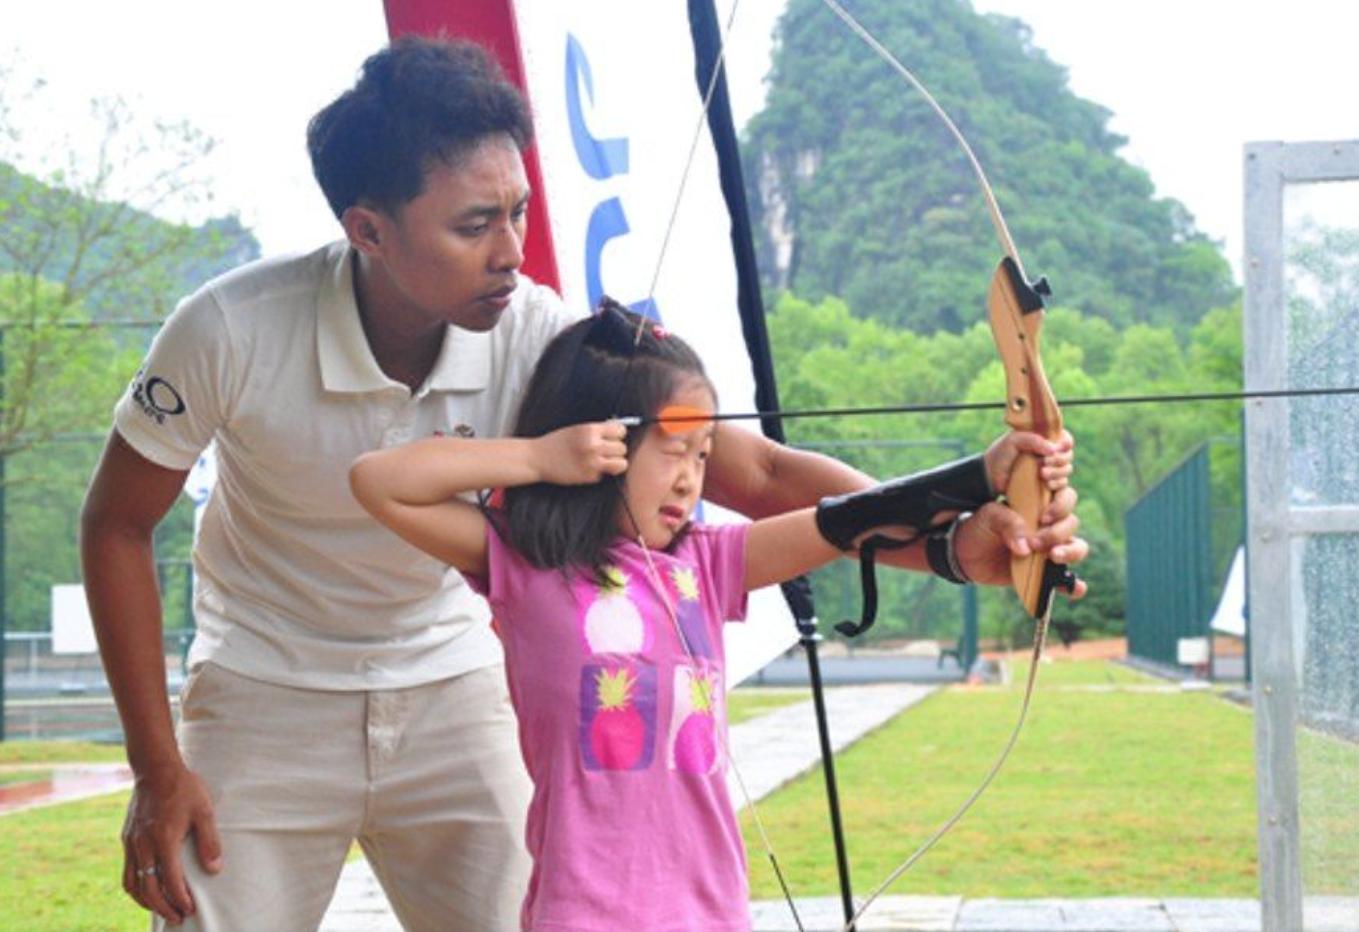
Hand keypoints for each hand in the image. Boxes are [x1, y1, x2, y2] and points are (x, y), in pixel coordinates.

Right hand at [121, 763, 221, 923]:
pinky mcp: (127, 839)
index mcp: (163, 839)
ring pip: (133, 884)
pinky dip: (136, 887)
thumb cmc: (183, 787)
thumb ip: (210, 841)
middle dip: (163, 907)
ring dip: (147, 902)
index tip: (190, 909)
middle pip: (148, 889)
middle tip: (178, 917)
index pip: (169, 880)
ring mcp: (132, 843)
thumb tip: (215, 869)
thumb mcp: (204, 810)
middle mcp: (143, 845)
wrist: (154, 768)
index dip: (179, 898)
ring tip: (163, 909)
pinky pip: (127, 872)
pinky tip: (148, 890)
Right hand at [531, 421, 628, 485]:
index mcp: (590, 430)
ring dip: (615, 463)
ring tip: (604, 461)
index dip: (617, 434)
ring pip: (621, 464)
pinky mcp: (589, 477)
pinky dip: (599, 473)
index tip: (612, 437)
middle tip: (605, 451)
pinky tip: (586, 468)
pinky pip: (605, 475)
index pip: (621, 431)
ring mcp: (592, 463)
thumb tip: (618, 430)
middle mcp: (593, 446)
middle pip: (622, 448)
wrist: (537, 459)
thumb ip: (597, 430)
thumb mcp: (576, 429)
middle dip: (615, 450)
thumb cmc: (556, 443)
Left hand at [953, 491, 1088, 598]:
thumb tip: (1025, 548)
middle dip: (1058, 533)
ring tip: (1053, 557)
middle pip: (1071, 524)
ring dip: (1070, 552)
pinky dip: (1074, 585)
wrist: (965, 553)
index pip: (1065, 498)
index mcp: (1038, 505)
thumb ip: (1009, 524)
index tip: (1043, 517)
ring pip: (1077, 547)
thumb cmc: (980, 527)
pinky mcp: (1045, 571)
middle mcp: (1049, 526)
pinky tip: (1075, 588)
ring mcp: (1049, 549)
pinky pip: (1067, 579)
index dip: (1062, 505)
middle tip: (1036, 542)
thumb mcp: (990, 516)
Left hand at [984, 429, 1073, 500]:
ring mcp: (1049, 470)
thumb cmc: (1000, 455)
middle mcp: (1048, 454)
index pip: (1064, 438)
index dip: (1066, 442)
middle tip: (1045, 461)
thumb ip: (1032, 440)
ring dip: (1058, 472)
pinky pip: (1062, 485)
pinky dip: (1058, 484)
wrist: (989, 478)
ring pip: (1067, 470)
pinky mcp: (1046, 485)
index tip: (1059, 447)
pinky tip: (1047, 484)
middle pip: (1068, 455)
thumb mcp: (1013, 441)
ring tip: (1042, 473)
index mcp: (1042, 439)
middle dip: (1060, 459)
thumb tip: (1053, 450)